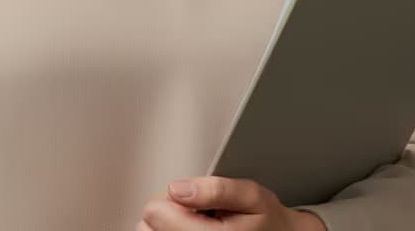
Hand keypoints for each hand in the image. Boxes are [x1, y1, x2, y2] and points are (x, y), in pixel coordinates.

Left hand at [136, 175, 326, 228]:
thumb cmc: (267, 220)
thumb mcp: (250, 195)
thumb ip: (215, 188)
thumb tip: (177, 188)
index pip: (154, 215)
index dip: (168, 198)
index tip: (185, 195)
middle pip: (148, 228)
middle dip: (167, 213)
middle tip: (194, 210)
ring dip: (169, 226)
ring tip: (197, 222)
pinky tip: (191, 230)